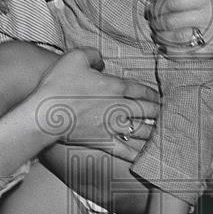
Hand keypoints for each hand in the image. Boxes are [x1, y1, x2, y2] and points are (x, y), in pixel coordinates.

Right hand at [34, 48, 159, 163]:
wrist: (45, 114)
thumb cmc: (58, 85)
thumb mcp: (75, 57)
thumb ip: (93, 55)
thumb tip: (101, 61)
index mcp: (115, 87)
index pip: (142, 90)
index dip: (153, 93)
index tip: (158, 96)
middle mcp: (119, 108)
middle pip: (148, 110)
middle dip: (159, 112)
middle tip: (167, 114)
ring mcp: (112, 127)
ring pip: (142, 131)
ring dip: (155, 132)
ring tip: (163, 134)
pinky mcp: (103, 142)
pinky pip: (126, 151)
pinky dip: (139, 154)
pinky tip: (148, 158)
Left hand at [147, 0, 212, 58]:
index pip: (175, 2)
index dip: (158, 6)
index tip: (151, 8)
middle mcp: (212, 17)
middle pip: (171, 22)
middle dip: (156, 22)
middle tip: (152, 21)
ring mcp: (211, 36)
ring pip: (175, 39)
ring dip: (160, 36)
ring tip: (156, 32)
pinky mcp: (209, 51)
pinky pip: (183, 54)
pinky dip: (168, 51)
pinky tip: (163, 45)